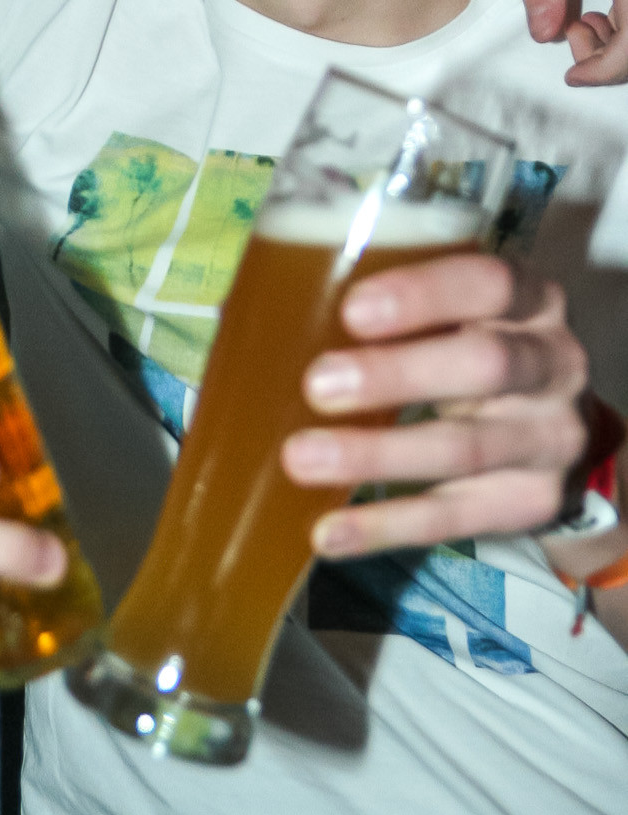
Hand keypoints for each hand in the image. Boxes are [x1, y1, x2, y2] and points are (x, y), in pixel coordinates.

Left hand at [281, 252, 587, 556]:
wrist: (562, 441)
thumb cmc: (476, 355)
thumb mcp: (459, 319)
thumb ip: (392, 312)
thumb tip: (251, 317)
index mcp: (528, 300)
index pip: (489, 283)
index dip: (424, 294)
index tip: (353, 310)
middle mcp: (551, 363)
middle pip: (484, 365)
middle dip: (397, 375)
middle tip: (318, 385)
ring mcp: (549, 439)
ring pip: (463, 448)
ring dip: (376, 455)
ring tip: (302, 458)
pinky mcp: (531, 503)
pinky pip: (454, 518)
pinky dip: (386, 526)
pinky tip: (329, 532)